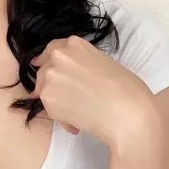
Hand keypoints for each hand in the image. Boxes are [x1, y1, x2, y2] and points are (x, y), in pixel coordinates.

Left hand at [31, 36, 157, 148]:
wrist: (128, 113)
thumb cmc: (128, 90)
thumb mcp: (104, 64)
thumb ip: (83, 65)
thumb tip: (72, 79)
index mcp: (75, 44)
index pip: (52, 49)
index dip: (46, 60)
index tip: (41, 65)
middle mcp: (59, 56)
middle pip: (45, 71)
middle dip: (53, 85)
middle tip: (69, 100)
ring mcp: (50, 75)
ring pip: (45, 91)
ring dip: (58, 104)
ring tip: (80, 115)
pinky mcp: (47, 97)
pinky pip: (50, 110)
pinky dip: (62, 119)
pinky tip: (79, 124)